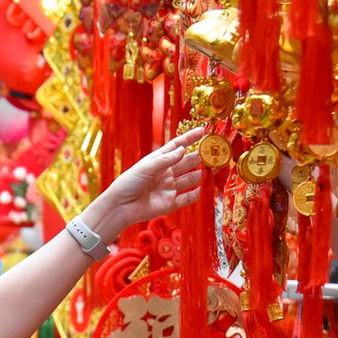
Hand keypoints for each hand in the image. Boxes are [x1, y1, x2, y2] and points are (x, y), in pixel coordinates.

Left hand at [88, 128, 207, 241]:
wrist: (121, 206)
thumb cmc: (129, 182)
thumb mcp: (147, 167)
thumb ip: (166, 159)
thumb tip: (183, 150)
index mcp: (159, 160)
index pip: (178, 146)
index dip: (190, 138)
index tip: (203, 130)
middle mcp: (166, 173)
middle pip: (188, 162)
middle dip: (201, 157)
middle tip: (216, 152)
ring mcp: (170, 188)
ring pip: (191, 179)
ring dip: (203, 174)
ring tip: (216, 168)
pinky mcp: (171, 203)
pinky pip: (187, 198)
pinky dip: (197, 193)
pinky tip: (207, 188)